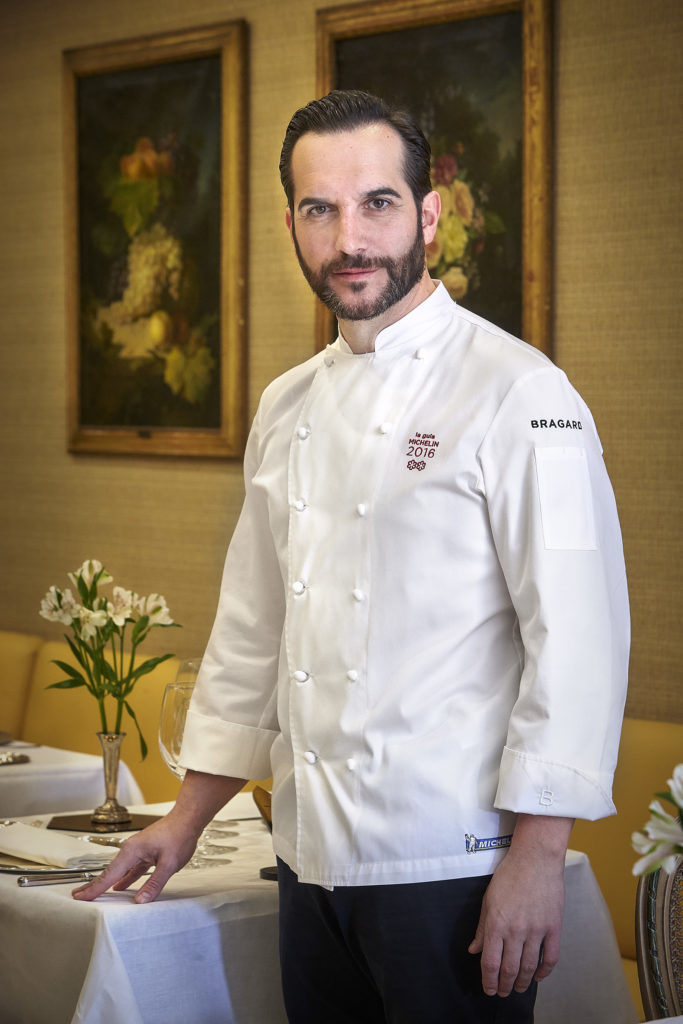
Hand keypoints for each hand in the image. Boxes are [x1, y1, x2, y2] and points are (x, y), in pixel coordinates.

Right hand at [71, 769, 245, 903]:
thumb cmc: (179, 836)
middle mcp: (130, 850)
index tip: (80, 898)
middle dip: (94, 885)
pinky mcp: (145, 852)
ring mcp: (137, 851)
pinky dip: (123, 879)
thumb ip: (154, 883)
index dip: (95, 888)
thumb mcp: (169, 863)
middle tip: (77, 895)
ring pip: (119, 870)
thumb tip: (140, 901)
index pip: (109, 875)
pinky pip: (130, 869)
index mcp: (131, 851)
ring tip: (94, 893)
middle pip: (109, 872)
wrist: (187, 819)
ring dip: (107, 882)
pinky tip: (120, 887)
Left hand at [468, 814, 571, 996]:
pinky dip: (544, 972)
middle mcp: (516, 931)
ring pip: (529, 967)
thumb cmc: (509, 875)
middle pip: (509, 969)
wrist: (536, 859)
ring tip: (517, 988)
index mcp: (496, 924)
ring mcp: (537, 930)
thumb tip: (474, 950)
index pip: (490, 963)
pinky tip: (537, 976)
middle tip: (502, 992)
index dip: (488, 981)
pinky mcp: (554, 927)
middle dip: (504, 986)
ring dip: (522, 982)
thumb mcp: (488, 899)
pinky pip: (551, 958)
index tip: (488, 989)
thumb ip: (482, 928)